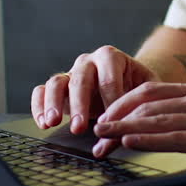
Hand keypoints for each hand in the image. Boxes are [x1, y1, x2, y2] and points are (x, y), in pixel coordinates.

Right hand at [30, 46, 159, 134]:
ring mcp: (70, 73)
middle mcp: (87, 62)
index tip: (113, 121)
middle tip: (79, 128)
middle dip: (79, 104)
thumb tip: (132, 126)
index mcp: (111, 57)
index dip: (109, 101)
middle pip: (80, 79)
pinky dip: (39, 105)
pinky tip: (43, 123)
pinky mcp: (58, 87)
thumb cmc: (138, 87)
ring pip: (56, 82)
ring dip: (54, 103)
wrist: (128, 82)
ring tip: (53, 123)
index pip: (108, 78)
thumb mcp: (146, 90)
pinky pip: (41, 91)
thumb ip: (141, 103)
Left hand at [91, 82, 185, 158]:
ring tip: (103, 139)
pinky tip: (129, 141)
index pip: (150, 91)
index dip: (122, 102)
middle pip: (145, 106)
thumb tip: (172, 122)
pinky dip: (147, 139)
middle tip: (97, 134)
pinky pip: (173, 136)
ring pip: (153, 120)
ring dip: (122, 130)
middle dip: (116, 119)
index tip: (106, 116)